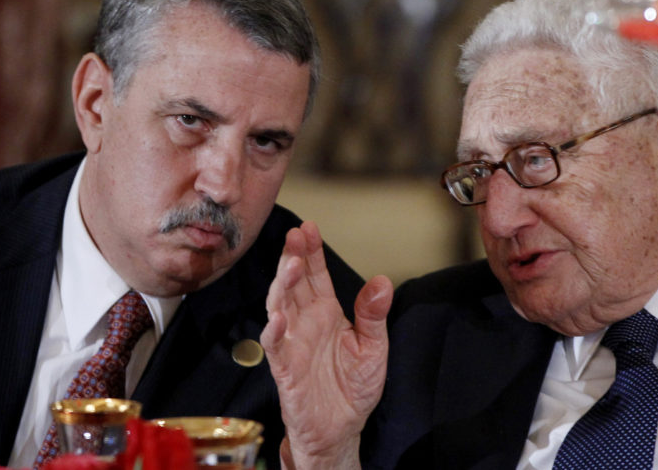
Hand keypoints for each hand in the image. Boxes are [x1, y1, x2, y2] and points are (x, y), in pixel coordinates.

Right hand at [261, 221, 392, 469]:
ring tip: (292, 265)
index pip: (317, 275)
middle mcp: (306, 323)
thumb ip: (374, 316)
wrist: (342, 429)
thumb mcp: (374, 349)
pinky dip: (274, 331)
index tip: (309, 227)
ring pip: (280, 306)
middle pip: (294, 283)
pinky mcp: (285, 368)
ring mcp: (293, 343)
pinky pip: (275, 346)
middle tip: (295, 236)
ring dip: (283, 285)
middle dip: (293, 258)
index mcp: (327, 313)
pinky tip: (279, 317)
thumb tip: (382, 281)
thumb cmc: (353, 388)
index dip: (311, 251)